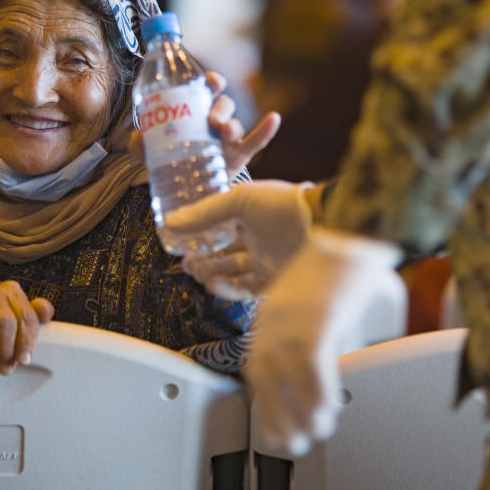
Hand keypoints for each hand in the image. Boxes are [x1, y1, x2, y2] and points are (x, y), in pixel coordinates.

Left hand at [129, 71, 279, 181]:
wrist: (187, 194)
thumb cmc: (172, 163)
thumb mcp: (152, 154)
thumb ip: (141, 144)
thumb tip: (137, 137)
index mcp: (195, 112)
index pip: (206, 89)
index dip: (211, 81)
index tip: (210, 81)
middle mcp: (214, 121)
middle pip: (223, 104)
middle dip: (220, 107)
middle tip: (211, 120)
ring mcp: (228, 139)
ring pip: (236, 124)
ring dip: (233, 124)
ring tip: (225, 133)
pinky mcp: (239, 156)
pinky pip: (256, 141)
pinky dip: (266, 130)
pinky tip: (273, 119)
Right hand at [167, 180, 313, 298]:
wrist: (319, 224)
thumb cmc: (281, 205)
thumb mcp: (239, 200)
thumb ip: (206, 214)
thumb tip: (170, 223)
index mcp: (249, 215)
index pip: (218, 227)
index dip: (199, 235)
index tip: (179, 242)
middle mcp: (257, 238)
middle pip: (223, 252)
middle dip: (202, 259)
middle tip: (185, 263)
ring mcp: (265, 260)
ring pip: (231, 272)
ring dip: (211, 273)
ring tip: (196, 272)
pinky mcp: (273, 280)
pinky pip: (245, 289)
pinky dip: (228, 289)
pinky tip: (213, 285)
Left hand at [245, 228, 403, 455]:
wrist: (346, 235)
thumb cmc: (334, 263)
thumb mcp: (311, 302)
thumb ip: (309, 332)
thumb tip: (320, 365)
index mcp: (268, 316)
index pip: (255, 367)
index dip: (262, 400)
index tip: (268, 424)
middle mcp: (272, 322)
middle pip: (265, 382)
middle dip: (276, 419)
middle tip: (287, 445)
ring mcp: (291, 324)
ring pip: (286, 383)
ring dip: (298, 416)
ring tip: (311, 437)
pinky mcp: (315, 324)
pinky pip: (312, 371)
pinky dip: (319, 396)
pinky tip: (329, 413)